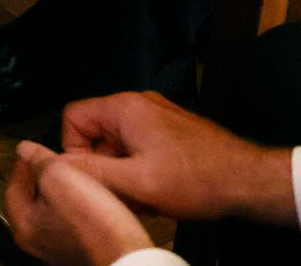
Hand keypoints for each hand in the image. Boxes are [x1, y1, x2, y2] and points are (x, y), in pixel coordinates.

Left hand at [7, 141, 151, 265]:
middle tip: (55, 159)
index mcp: (25, 225)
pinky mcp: (80, 250)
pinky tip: (91, 197)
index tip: (36, 148)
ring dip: (62, 190)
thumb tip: (24, 149)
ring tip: (75, 174)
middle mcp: (37, 242)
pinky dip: (76, 206)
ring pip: (53, 209)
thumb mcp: (60, 176)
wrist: (124, 255)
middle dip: (43, 177)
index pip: (14, 185)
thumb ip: (39, 161)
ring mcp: (59, 249)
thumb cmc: (92, 221)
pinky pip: (71, 222)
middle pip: (32, 199)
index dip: (25, 162)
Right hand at [59, 91, 296, 227]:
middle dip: (101, 165)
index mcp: (125, 107)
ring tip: (142, 197)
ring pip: (117, 142)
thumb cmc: (196, 180)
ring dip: (121, 171)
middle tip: (120, 194)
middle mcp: (138, 103)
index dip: (73, 150)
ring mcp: (156, 114)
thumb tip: (55, 163)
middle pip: (95, 131)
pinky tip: (156, 191)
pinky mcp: (169, 129)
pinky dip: (138, 169)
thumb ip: (93, 171)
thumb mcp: (137, 182)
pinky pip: (137, 146)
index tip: (91, 178)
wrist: (245, 179)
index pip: (73, 117)